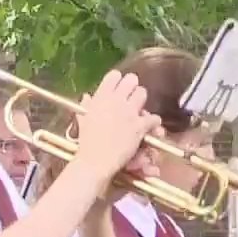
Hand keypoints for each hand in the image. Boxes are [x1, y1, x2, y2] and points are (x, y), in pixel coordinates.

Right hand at [73, 71, 162, 188]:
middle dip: (133, 87)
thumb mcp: (83, 120)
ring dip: (142, 101)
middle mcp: (115, 100)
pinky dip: (154, 122)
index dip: (118, 80)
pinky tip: (151, 126)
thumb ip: (86, 106)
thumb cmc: (86, 142)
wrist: (95, 160)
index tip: (119, 87)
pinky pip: (153, 118)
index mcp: (100, 97)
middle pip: (131, 80)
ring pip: (142, 94)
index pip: (113, 76)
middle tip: (132, 96)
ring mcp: (128, 112)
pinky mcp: (139, 126)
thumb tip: (86, 97)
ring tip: (139, 108)